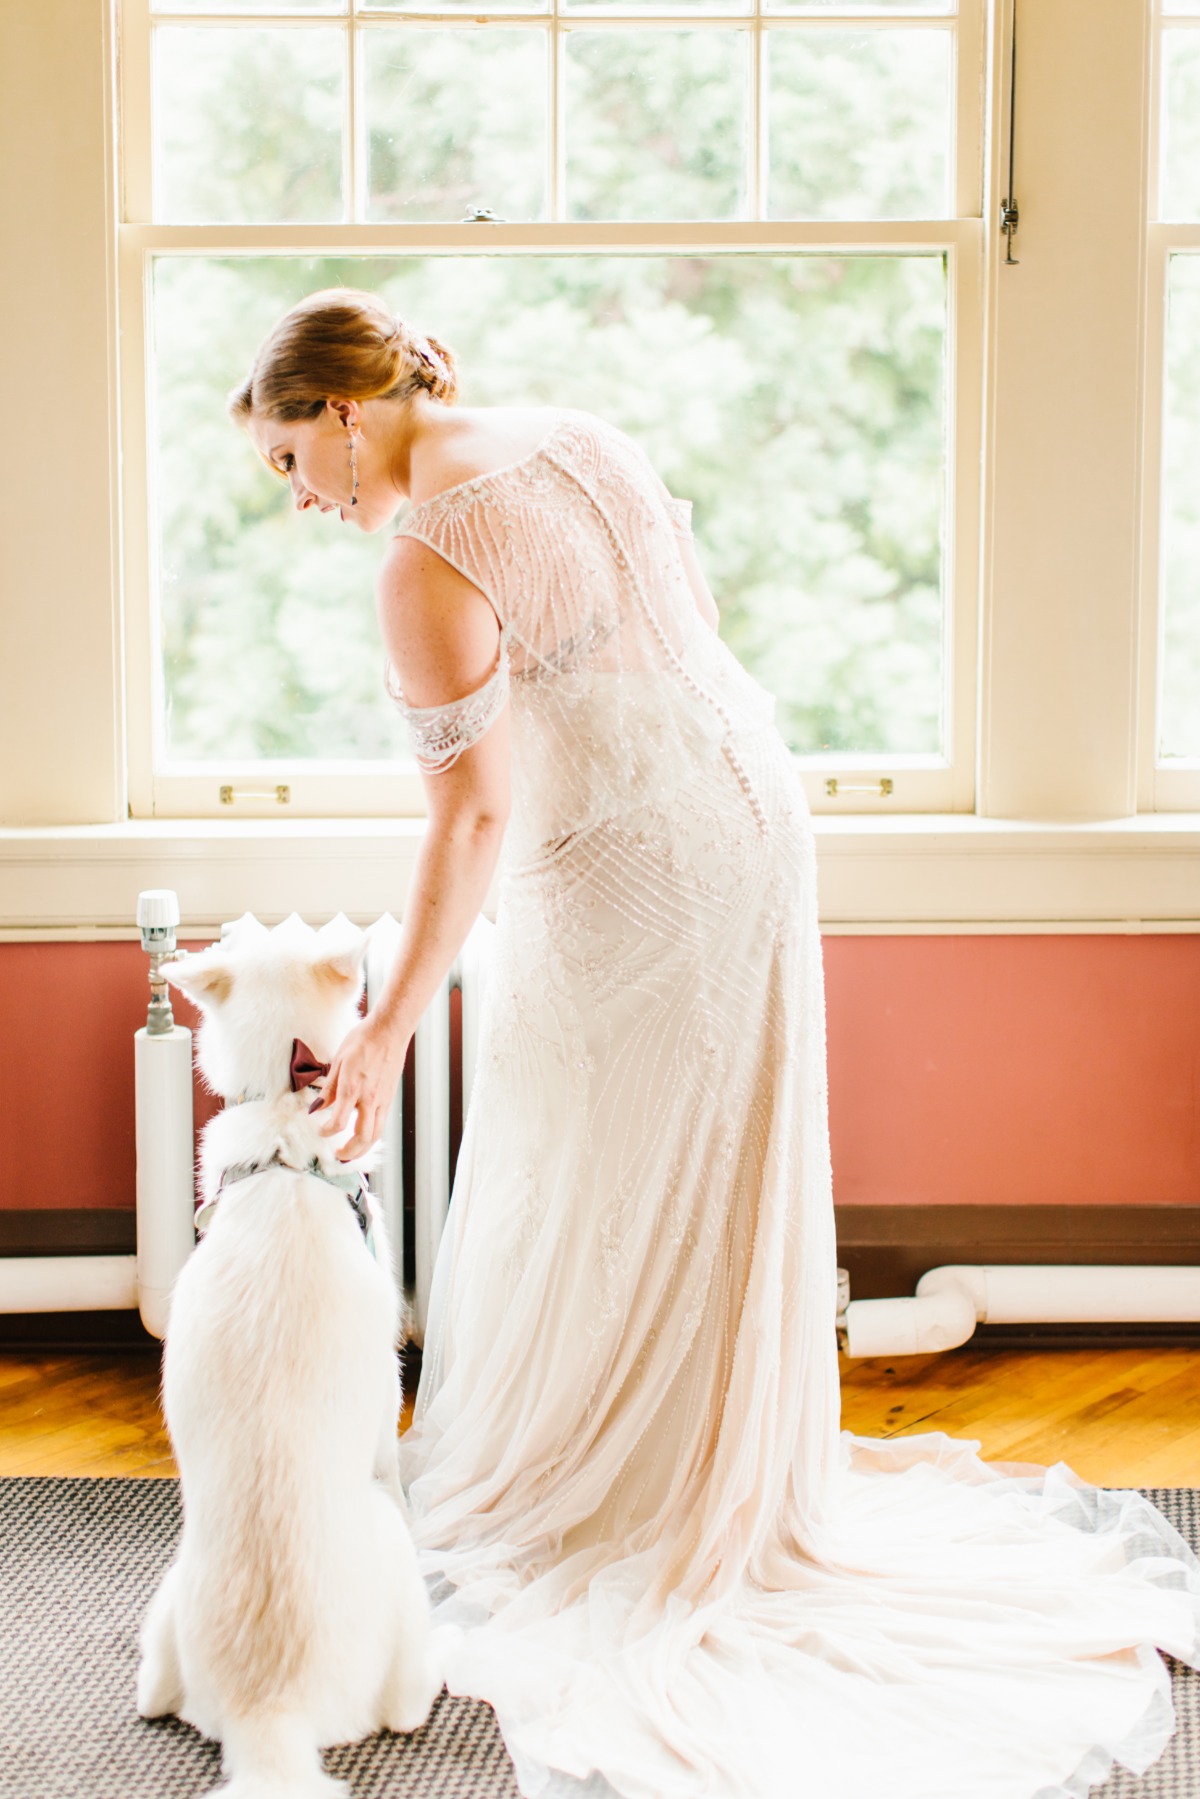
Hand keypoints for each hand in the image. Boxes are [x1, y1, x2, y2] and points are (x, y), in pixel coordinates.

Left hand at [311, 1011, 409, 1161]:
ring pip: (376, 1134)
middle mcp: (369, 1098)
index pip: (338, 1122)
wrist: (389, 1030)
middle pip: (362, 1137)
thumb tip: (316, 1107)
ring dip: (363, 1148)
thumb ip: (328, 1088)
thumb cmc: (363, 1040)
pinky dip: (372, 1134)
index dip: (327, 1131)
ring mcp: (382, 1099)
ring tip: (352, 1152)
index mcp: (352, 1088)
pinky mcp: (389, 1097)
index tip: (320, 1131)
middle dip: (350, 1152)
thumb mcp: (338, 1061)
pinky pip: (382, 1122)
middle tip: (338, 1156)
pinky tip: (364, 1133)